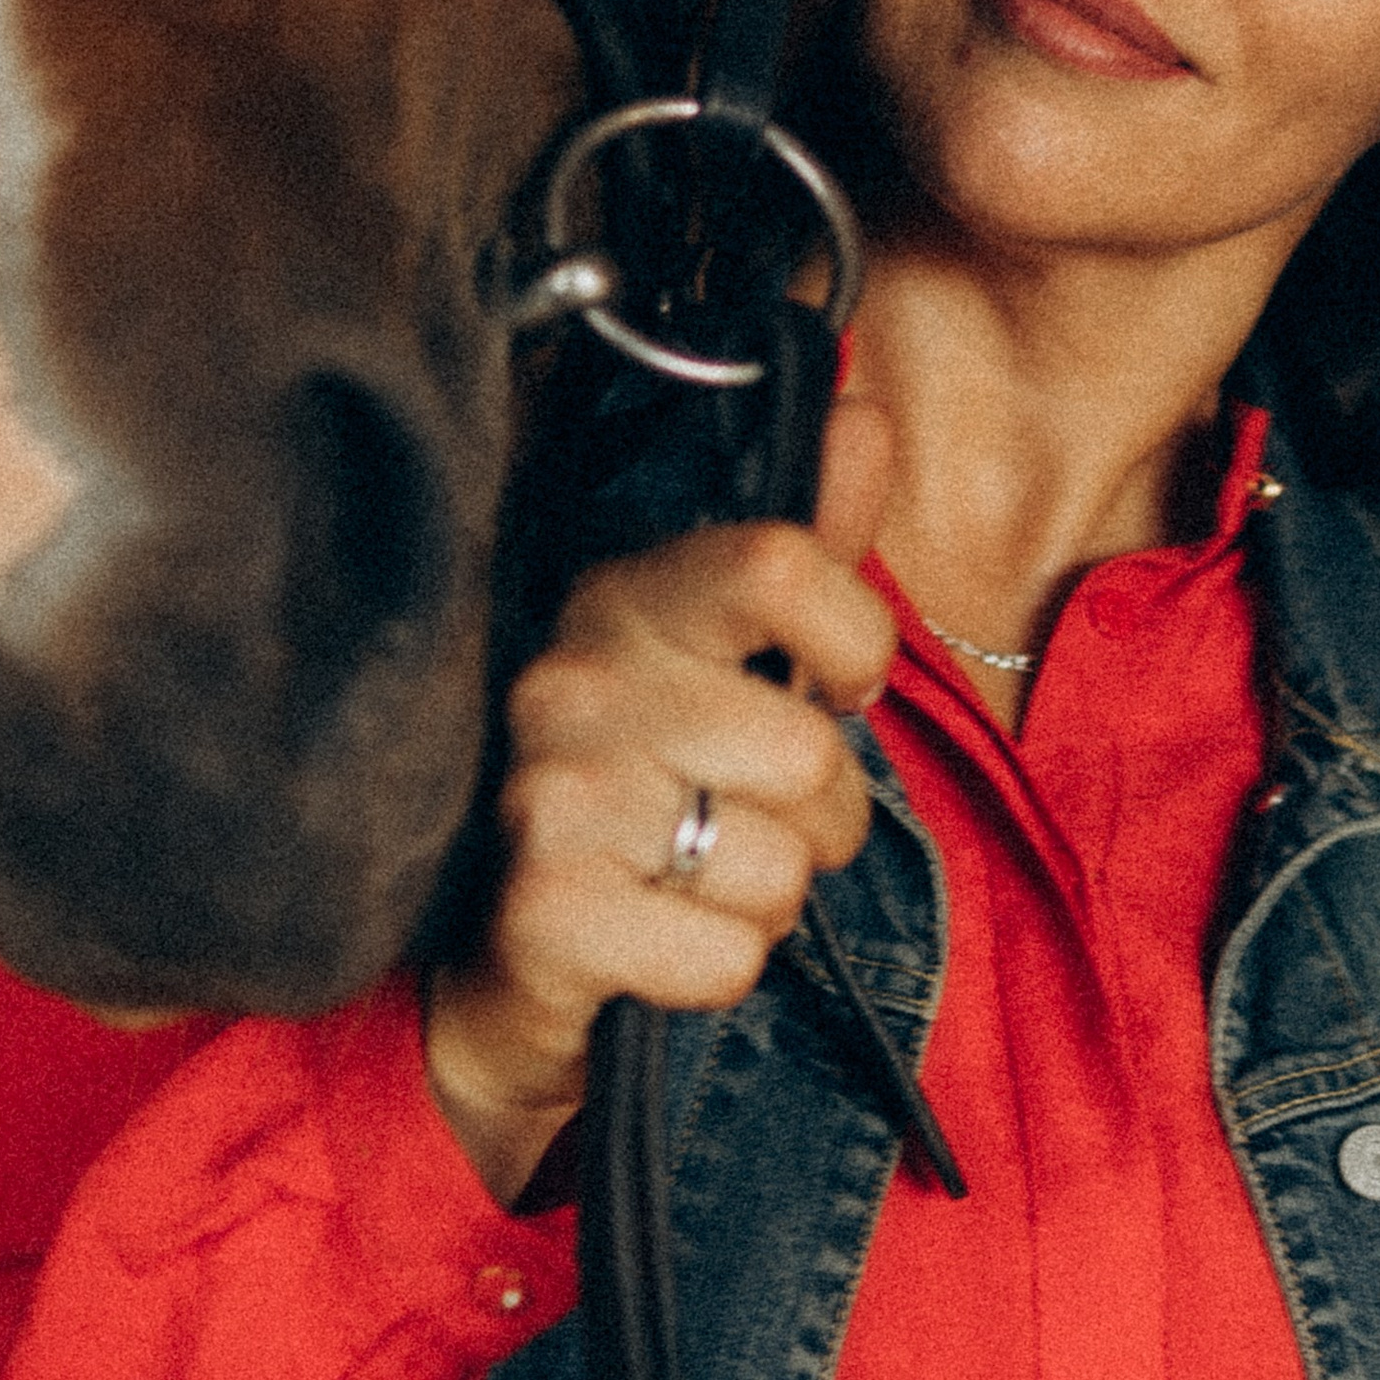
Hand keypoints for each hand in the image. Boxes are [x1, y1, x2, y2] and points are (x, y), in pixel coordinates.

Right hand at [425, 401, 894, 1203]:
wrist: (516, 960)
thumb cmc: (654, 792)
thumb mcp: (735, 657)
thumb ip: (808, 542)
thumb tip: (863, 409)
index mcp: (625, 597)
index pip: (780, 564)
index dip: (850, 641)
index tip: (830, 688)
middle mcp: (575, 679)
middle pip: (807, 753)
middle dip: (819, 820)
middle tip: (750, 821)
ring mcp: (549, 792)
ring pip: (777, 865)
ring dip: (769, 901)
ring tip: (699, 881)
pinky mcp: (544, 910)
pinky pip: (727, 956)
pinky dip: (721, 970)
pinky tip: (659, 942)